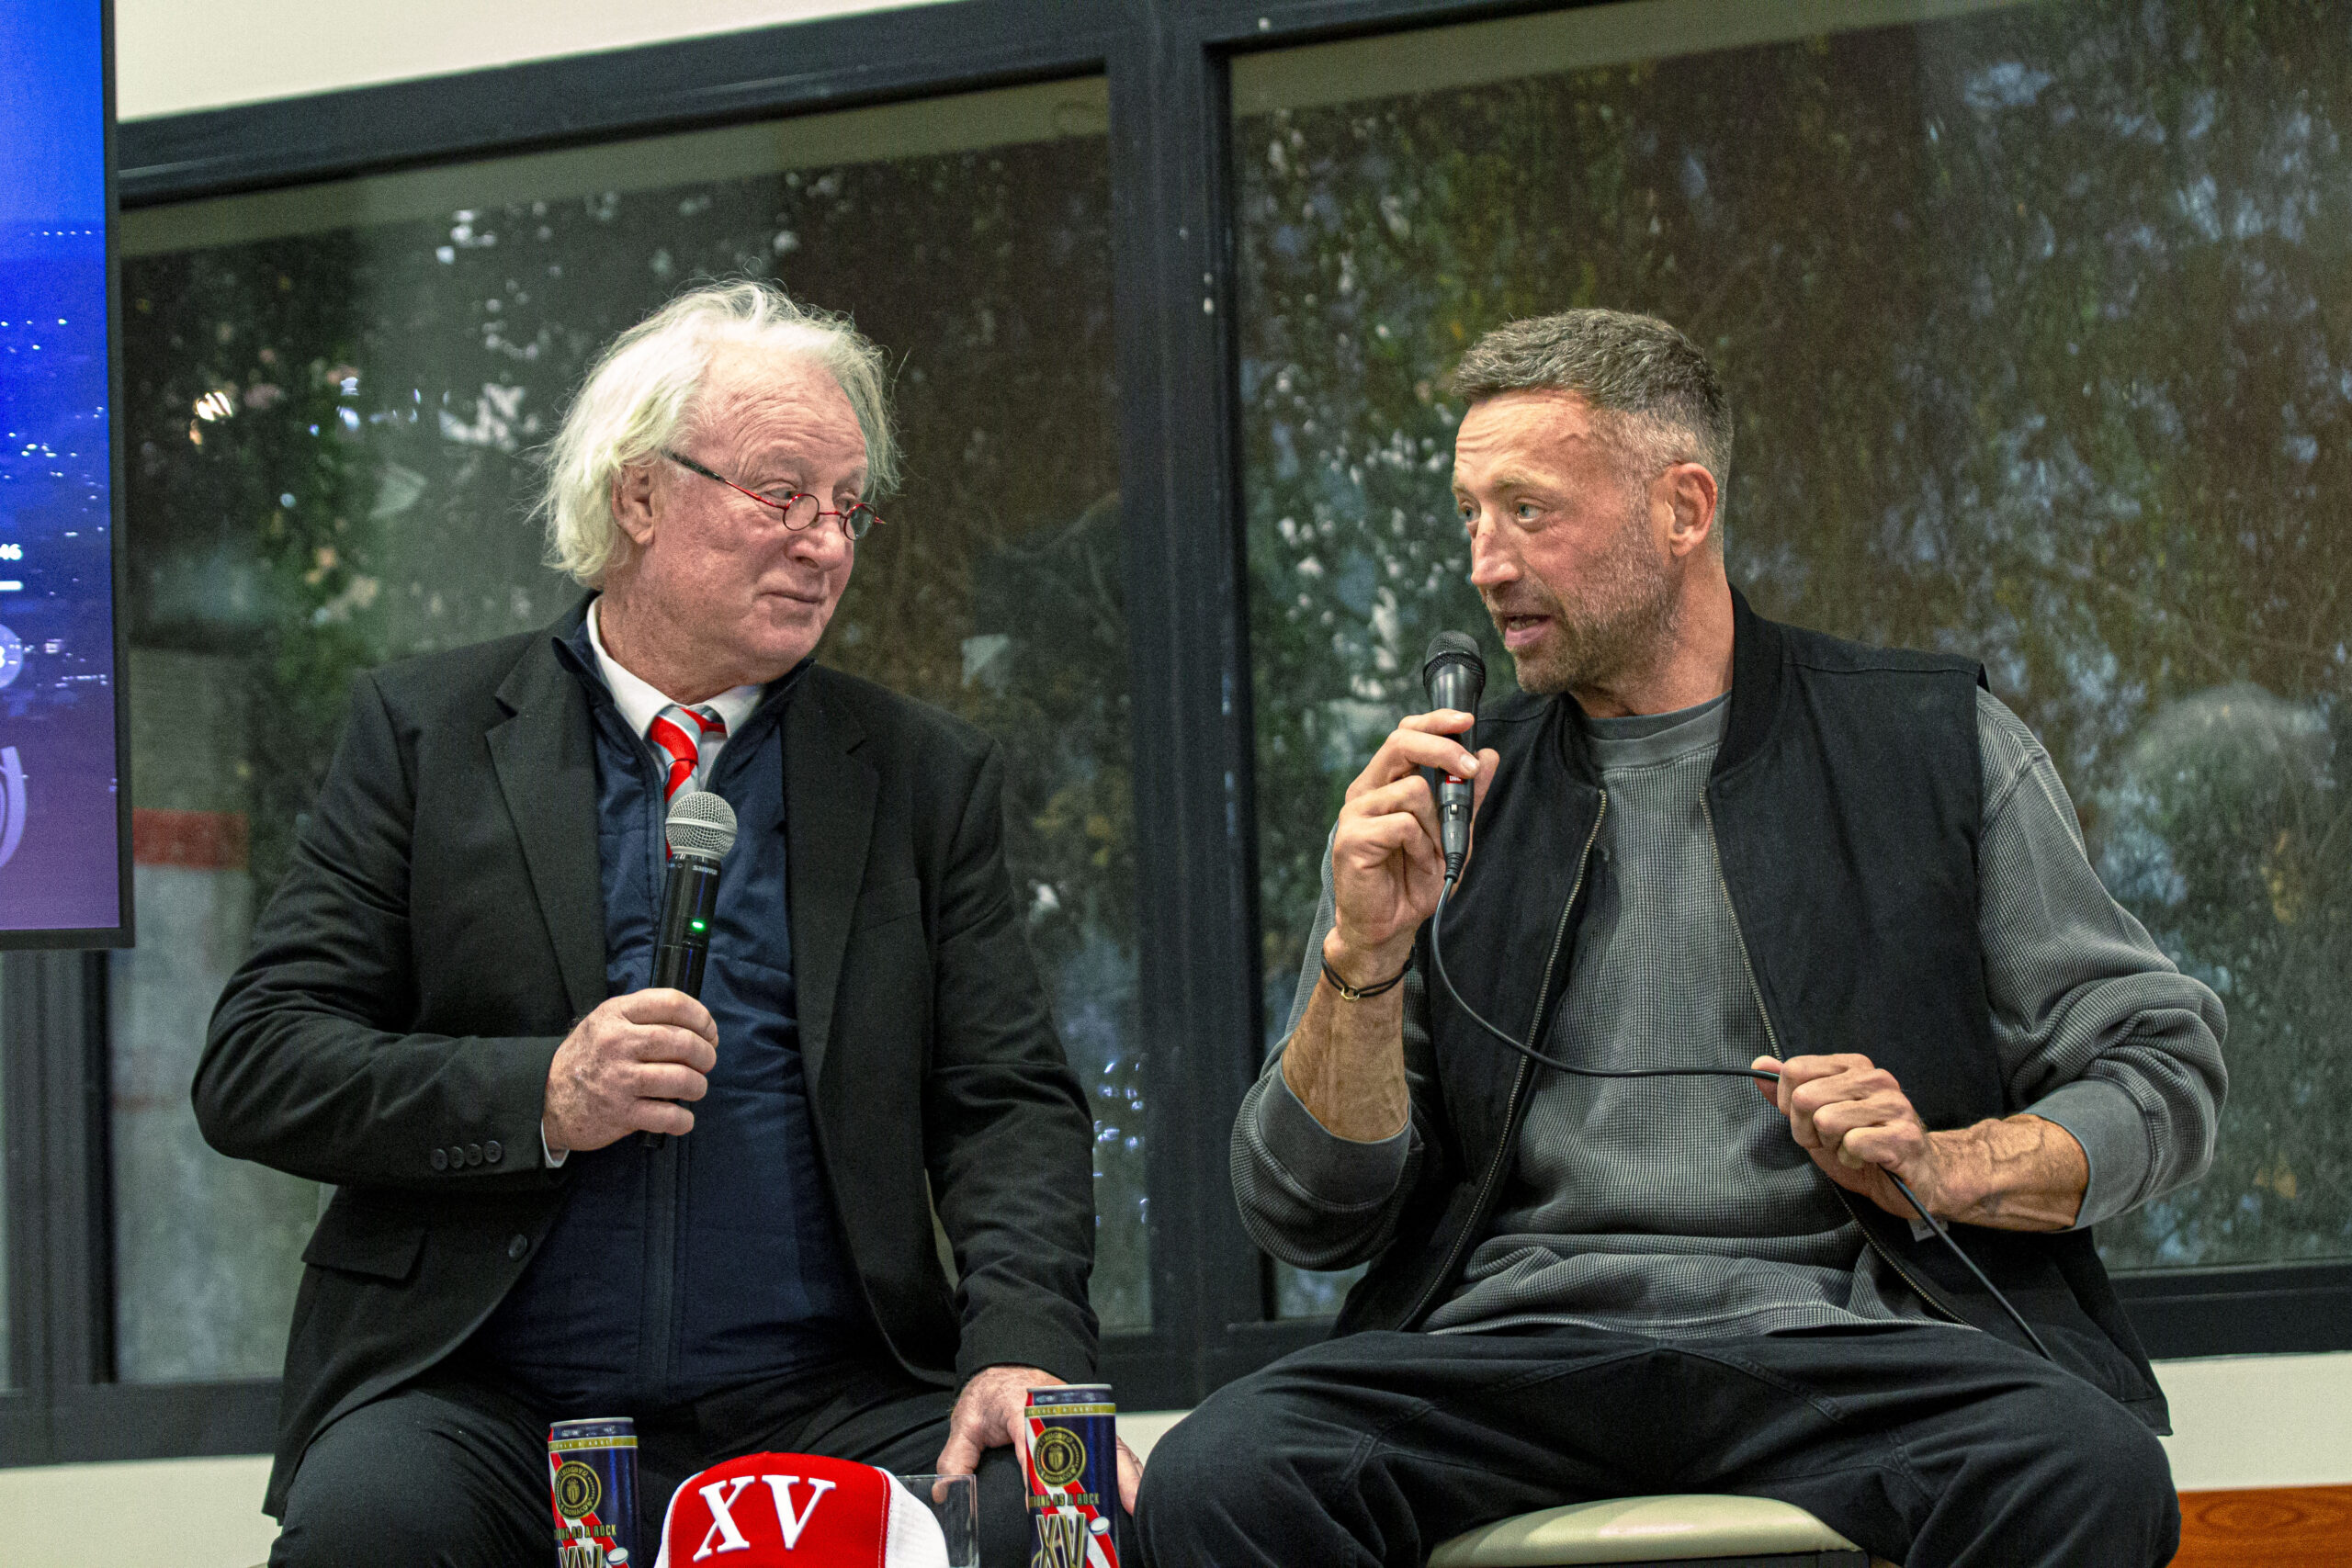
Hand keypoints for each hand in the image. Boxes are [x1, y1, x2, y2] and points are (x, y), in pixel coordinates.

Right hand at [541, 989, 718, 1151]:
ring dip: (698, 1085)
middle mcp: (618, 1044)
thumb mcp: (605, 1022)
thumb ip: (642, 1015)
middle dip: (705, 1054)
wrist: (546, 1098)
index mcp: (616, 1015)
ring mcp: (619, 1080)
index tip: (709, 1032)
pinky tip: (682, 1118)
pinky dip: (683, 1120)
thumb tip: (696, 1026)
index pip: (672, 1004)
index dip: (702, 1017)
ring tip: (695, 1087)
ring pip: (681, 1079)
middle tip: (706, 1062)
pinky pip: (668, 1117)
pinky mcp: (621, 1114)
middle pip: (682, 1042)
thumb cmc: (587, 1057)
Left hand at [934, 1364, 1141, 1514]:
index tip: (1043, 1497)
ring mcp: (1077, 1415)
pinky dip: (1124, 1469)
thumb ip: (956, 1459)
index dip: (1040, 1468)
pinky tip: (1133, 1494)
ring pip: (1106, 1442)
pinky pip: (1110, 1446)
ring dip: (1123, 1474)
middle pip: (1086, 1439)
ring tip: (1134, 1505)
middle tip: (1119, 1502)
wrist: (1011, 1363)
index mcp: (1023, 1405)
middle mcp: (1058, 1408)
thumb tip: (947, 1494)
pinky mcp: (1087, 1423)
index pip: (1033, 1437)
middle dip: (1104, 1471)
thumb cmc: (993, 1392)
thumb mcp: (966, 1421)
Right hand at [1328, 710, 1499, 976]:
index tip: (1466, 721)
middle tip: (1468, 771)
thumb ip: (1467, 796)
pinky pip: (1403, 825)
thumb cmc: (1413, 881)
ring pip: (1412, 791)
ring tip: (1429, 853)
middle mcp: (1366, 791)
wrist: (1387, 928)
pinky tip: (1415, 864)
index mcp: (1385, 783)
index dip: (1435, 721)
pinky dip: (1420, 847)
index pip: (1405, 734)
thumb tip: (1488, 756)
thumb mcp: (1452, 833)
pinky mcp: (1352, 838)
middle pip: (1401, 743)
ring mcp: (1355, 813)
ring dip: (1436, 825)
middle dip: (1443, 752)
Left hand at [1753, 1052, 1942, 1220]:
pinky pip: (1852, 1143)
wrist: (1916, 1178)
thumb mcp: (1816, 1118)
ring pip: (1825, 1120)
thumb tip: (1759, 1064)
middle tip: (1831, 1141)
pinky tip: (1866, 1160)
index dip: (1789, 1104)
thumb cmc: (1864, 1147)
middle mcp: (1875, 1078)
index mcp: (1853, 1066)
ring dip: (1831, 1146)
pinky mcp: (1904, 1136)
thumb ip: (1787, 1092)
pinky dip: (1850, 1160)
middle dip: (1807, 1130)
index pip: (1794, 1069)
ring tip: (1850, 1150)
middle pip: (1804, 1097)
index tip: (1809, 1121)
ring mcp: (1893, 1105)